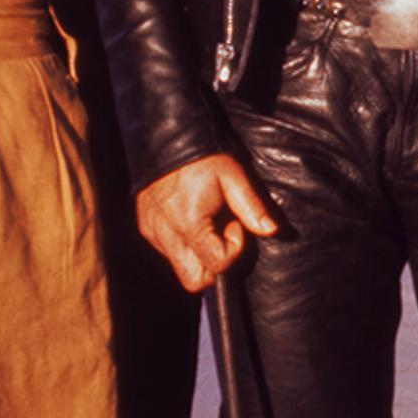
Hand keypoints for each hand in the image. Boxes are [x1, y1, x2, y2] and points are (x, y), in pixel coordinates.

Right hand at [136, 153, 277, 294]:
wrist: (164, 137)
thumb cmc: (202, 156)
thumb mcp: (232, 175)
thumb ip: (251, 206)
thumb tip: (272, 230)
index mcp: (188, 223)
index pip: (217, 265)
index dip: (234, 249)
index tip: (235, 225)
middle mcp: (166, 234)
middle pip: (194, 280)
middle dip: (214, 266)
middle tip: (222, 233)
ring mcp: (152, 232)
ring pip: (180, 268)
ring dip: (199, 255)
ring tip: (207, 222)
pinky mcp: (145, 227)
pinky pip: (168, 251)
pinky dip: (184, 244)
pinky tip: (192, 218)